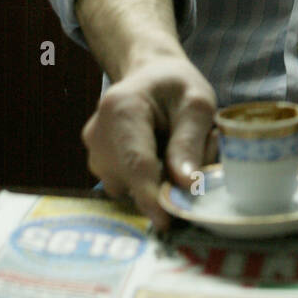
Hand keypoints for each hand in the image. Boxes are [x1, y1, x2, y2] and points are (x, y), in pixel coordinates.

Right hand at [81, 57, 217, 231]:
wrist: (151, 75)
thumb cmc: (177, 87)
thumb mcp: (197, 104)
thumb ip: (190, 142)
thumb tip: (185, 185)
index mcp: (121, 109)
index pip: (135, 163)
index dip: (151, 196)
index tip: (167, 222)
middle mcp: (98, 134)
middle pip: (133, 179)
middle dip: (167, 181)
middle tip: (202, 149)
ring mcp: (94, 152)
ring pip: (130, 186)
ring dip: (158, 180)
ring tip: (179, 148)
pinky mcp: (98, 165)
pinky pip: (127, 185)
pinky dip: (148, 180)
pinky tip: (161, 156)